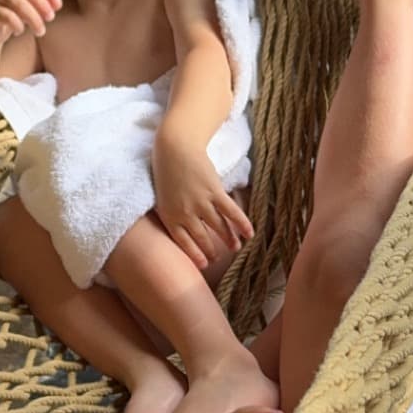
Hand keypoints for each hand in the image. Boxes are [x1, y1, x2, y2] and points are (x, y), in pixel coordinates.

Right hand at [0, 0, 61, 49]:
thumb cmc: (11, 14)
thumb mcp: (30, 7)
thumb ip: (44, 2)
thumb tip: (57, 3)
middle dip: (42, 4)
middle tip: (50, 18)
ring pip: (18, 3)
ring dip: (34, 19)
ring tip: (40, 31)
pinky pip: (7, 16)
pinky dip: (17, 24)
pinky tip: (20, 31)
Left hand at [153, 135, 253, 269]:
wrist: (175, 147)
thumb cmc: (165, 170)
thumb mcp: (162, 196)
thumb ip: (172, 212)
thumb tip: (185, 226)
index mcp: (169, 216)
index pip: (184, 242)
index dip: (195, 254)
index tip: (204, 265)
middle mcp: (185, 213)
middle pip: (202, 237)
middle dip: (211, 250)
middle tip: (218, 259)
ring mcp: (201, 203)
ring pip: (219, 227)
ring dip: (229, 239)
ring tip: (236, 247)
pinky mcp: (214, 192)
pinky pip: (231, 212)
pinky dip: (242, 223)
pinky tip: (250, 233)